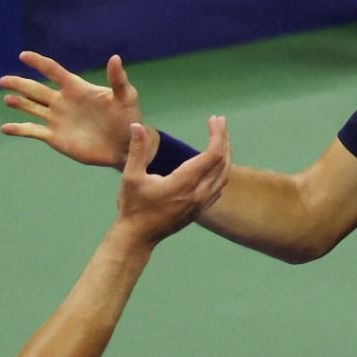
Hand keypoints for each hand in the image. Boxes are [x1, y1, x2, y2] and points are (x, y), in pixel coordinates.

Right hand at [0, 51, 144, 168]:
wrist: (125, 145)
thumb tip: (115, 58)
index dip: (38, 63)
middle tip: (3, 80)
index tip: (23, 55)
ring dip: (18, 102)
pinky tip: (5, 129)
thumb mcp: (126, 97)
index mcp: (76, 88)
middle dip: (19, 83)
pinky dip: (19, 129)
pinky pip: (33, 131)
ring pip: (32, 108)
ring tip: (6, 99)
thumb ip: (118, 79)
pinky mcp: (55, 137)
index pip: (53, 71)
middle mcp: (63, 101)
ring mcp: (57, 120)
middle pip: (36, 89)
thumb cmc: (127, 118)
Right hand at [114, 115, 228, 243]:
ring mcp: (200, 204)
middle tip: (219, 121)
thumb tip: (136, 126)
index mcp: (185, 183)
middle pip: (223, 163)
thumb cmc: (133, 207)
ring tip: (221, 139)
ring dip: (225, 155)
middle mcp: (198, 194)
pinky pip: (219, 187)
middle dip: (224, 139)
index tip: (215, 119)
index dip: (218, 134)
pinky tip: (216, 164)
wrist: (138, 237)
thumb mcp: (131, 177)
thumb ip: (137, 150)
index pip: (212, 155)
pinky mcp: (199, 210)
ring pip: (224, 176)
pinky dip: (222, 171)